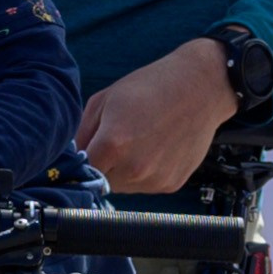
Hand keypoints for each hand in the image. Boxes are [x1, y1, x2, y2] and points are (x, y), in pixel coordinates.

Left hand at [81, 37, 238, 195]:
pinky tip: (156, 147)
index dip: (81, 160)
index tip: (86, 152)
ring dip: (123, 171)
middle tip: (118, 140)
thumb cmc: (151, 86)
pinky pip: (146, 186)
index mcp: (113, 144)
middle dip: (103, 166)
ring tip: (140, 141)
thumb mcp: (104, 99)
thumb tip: (72, 158)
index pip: (82, 170)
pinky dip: (146, 172)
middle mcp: (134, 168)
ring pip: (124, 187)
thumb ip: (81, 134)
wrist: (200, 88)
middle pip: (101, 182)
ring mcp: (155, 179)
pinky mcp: (172, 184)